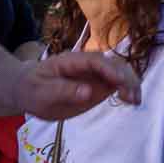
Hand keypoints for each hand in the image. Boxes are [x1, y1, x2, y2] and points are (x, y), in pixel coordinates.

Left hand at [14, 51, 139, 119]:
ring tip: (135, 101)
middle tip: (131, 98)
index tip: (119, 83)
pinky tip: (132, 101)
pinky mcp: (99, 84)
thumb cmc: (32, 89)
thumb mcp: (41, 93)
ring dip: (131, 83)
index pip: (94, 61)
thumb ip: (63, 91)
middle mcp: (86, 64)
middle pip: (112, 63)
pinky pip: (118, 83)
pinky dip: (127, 89)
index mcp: (70, 61)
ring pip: (120, 72)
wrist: (28, 90)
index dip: (108, 70)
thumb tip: (88, 92)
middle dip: (125, 77)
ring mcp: (94, 74)